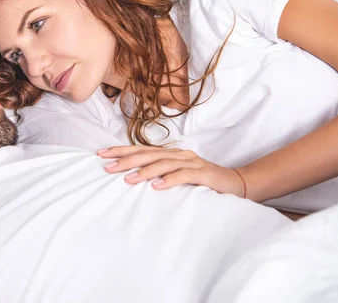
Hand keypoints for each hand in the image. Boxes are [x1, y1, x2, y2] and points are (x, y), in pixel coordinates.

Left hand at [97, 145, 246, 197]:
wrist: (236, 183)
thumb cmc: (203, 182)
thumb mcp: (178, 176)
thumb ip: (160, 174)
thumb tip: (132, 177)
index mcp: (171, 154)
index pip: (141, 150)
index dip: (121, 151)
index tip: (101, 154)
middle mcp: (179, 154)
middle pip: (148, 154)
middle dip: (126, 159)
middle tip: (107, 166)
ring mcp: (192, 162)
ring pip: (163, 163)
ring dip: (144, 171)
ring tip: (127, 179)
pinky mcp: (203, 174)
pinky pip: (184, 175)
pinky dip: (170, 180)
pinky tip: (157, 187)